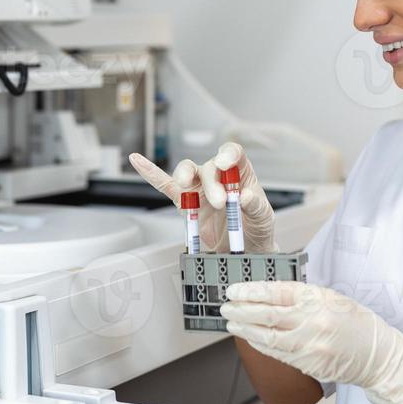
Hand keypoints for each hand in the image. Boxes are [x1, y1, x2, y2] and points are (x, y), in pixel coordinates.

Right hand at [128, 142, 276, 252]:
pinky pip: (166, 186)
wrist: (244, 251)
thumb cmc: (256, 229)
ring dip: (184, 175)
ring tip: (184, 185)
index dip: (227, 154)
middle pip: (208, 166)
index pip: (232, 152)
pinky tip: (138, 160)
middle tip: (219, 203)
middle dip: (211, 182)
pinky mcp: (186, 204)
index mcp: (240, 173)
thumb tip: (246, 196)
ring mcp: (200, 189)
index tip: (225, 164)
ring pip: (187, 171)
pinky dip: (151, 174)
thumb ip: (256, 206)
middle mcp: (218, 177)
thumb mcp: (264, 218)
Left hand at [221, 281, 402, 403]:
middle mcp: (312, 321)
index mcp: (318, 299)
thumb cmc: (357, 324)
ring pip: (267, 336)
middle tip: (225, 306)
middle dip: (241, 310)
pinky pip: (276, 353)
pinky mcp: (307, 363)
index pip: (277, 292)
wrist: (377, 356)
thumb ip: (303, 296)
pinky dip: (259, 345)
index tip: (234, 290)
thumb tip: (270, 294)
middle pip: (267, 315)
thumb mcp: (332, 298)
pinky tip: (249, 339)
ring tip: (230, 323)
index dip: (251, 291)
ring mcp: (309, 345)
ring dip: (245, 330)